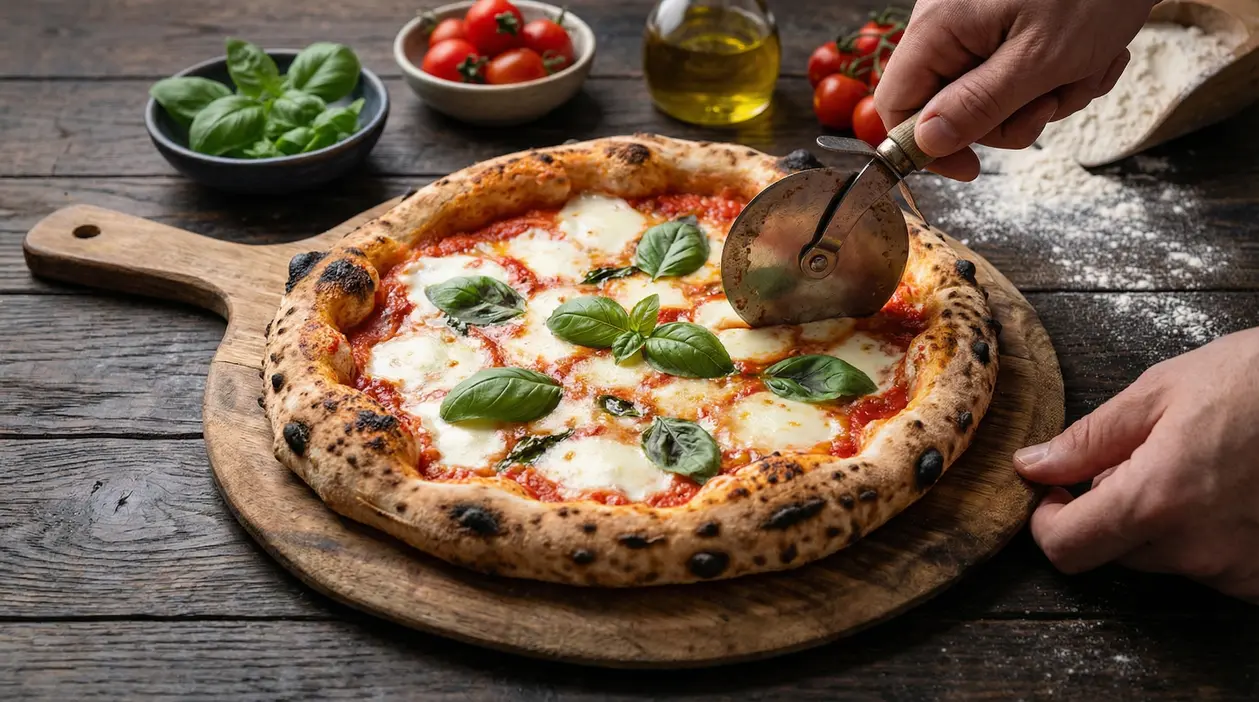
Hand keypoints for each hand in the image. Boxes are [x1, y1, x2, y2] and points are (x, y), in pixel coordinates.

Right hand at [873, 0, 1152, 179]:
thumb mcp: (1040, 59)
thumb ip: (979, 105)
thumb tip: (926, 143)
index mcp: (938, 26)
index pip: (896, 104)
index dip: (925, 146)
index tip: (971, 168)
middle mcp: (948, 22)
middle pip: (951, 106)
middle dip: (1011, 116)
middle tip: (1053, 102)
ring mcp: (978, 22)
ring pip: (993, 96)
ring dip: (1048, 96)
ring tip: (1087, 66)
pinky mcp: (1007, 22)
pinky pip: (1019, 73)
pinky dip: (1060, 75)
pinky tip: (1093, 54)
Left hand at [1014, 328, 1258, 602]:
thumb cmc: (1256, 381)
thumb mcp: (1159, 392)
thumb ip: (1088, 439)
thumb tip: (1032, 467)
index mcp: (1156, 499)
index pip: (1067, 550)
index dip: (1048, 522)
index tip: (1055, 493)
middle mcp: (1197, 548)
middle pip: (1115, 551)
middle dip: (1110, 510)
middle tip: (1144, 457)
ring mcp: (1240, 569)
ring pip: (1165, 557)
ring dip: (1163, 520)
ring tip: (1201, 464)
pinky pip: (1214, 566)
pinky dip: (1208, 535)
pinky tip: (1233, 491)